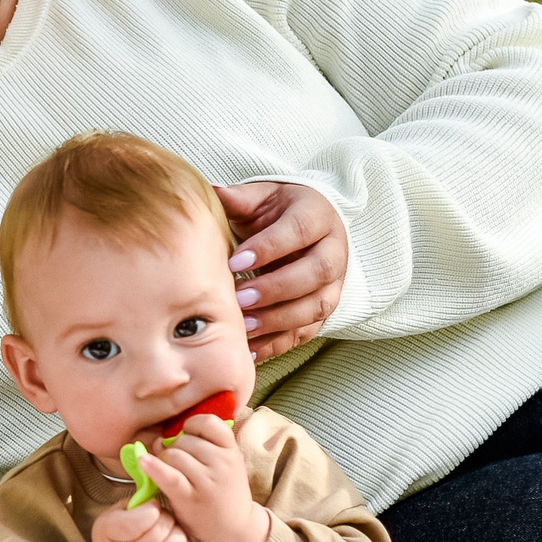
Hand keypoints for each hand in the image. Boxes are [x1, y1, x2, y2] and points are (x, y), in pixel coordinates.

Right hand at [76, 502, 194, 541]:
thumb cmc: (117, 539)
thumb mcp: (114, 515)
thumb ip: (135, 502)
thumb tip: (163, 487)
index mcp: (109, 534)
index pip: (142, 518)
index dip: (151, 508)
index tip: (150, 507)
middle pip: (162, 528)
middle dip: (164, 517)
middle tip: (159, 518)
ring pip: (178, 540)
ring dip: (175, 531)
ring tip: (166, 531)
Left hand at [137, 414, 269, 541]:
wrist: (234, 529)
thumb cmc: (223, 491)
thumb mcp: (226, 463)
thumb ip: (203, 445)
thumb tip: (160, 439)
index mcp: (231, 450)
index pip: (208, 422)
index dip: (192, 425)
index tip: (189, 436)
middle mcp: (222, 463)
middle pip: (184, 440)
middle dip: (175, 448)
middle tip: (179, 464)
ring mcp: (207, 481)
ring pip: (173, 455)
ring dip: (165, 462)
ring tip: (172, 474)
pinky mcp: (190, 498)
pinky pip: (169, 476)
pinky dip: (154, 468)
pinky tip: (144, 461)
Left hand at [216, 181, 349, 363]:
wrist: (306, 229)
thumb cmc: (276, 211)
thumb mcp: (260, 197)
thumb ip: (237, 198)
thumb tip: (207, 191)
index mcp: (318, 216)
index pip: (300, 231)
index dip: (270, 248)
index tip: (236, 262)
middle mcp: (334, 250)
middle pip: (316, 271)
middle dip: (277, 288)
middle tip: (240, 298)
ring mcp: (334, 284)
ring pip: (316, 306)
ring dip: (279, 320)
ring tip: (244, 326)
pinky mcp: (323, 312)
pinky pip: (306, 332)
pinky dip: (278, 344)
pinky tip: (250, 350)